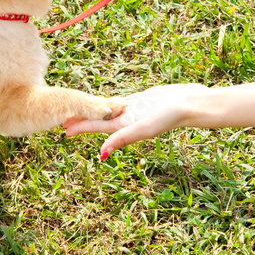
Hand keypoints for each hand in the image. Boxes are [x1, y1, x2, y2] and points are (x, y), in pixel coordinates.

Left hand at [62, 84, 205, 158]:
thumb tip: (101, 154)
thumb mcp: (143, 128)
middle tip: (63, 117)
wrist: (192, 103)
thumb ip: (122, 139)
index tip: (62, 128)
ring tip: (80, 110)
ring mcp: (135, 110)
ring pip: (109, 110)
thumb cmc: (170, 116)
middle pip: (99, 120)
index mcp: (125, 127)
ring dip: (94, 111)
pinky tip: (105, 101)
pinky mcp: (143, 100)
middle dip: (82, 119)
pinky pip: (121, 102)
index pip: (96, 127)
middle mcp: (128, 120)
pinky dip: (110, 102)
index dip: (79, 127)